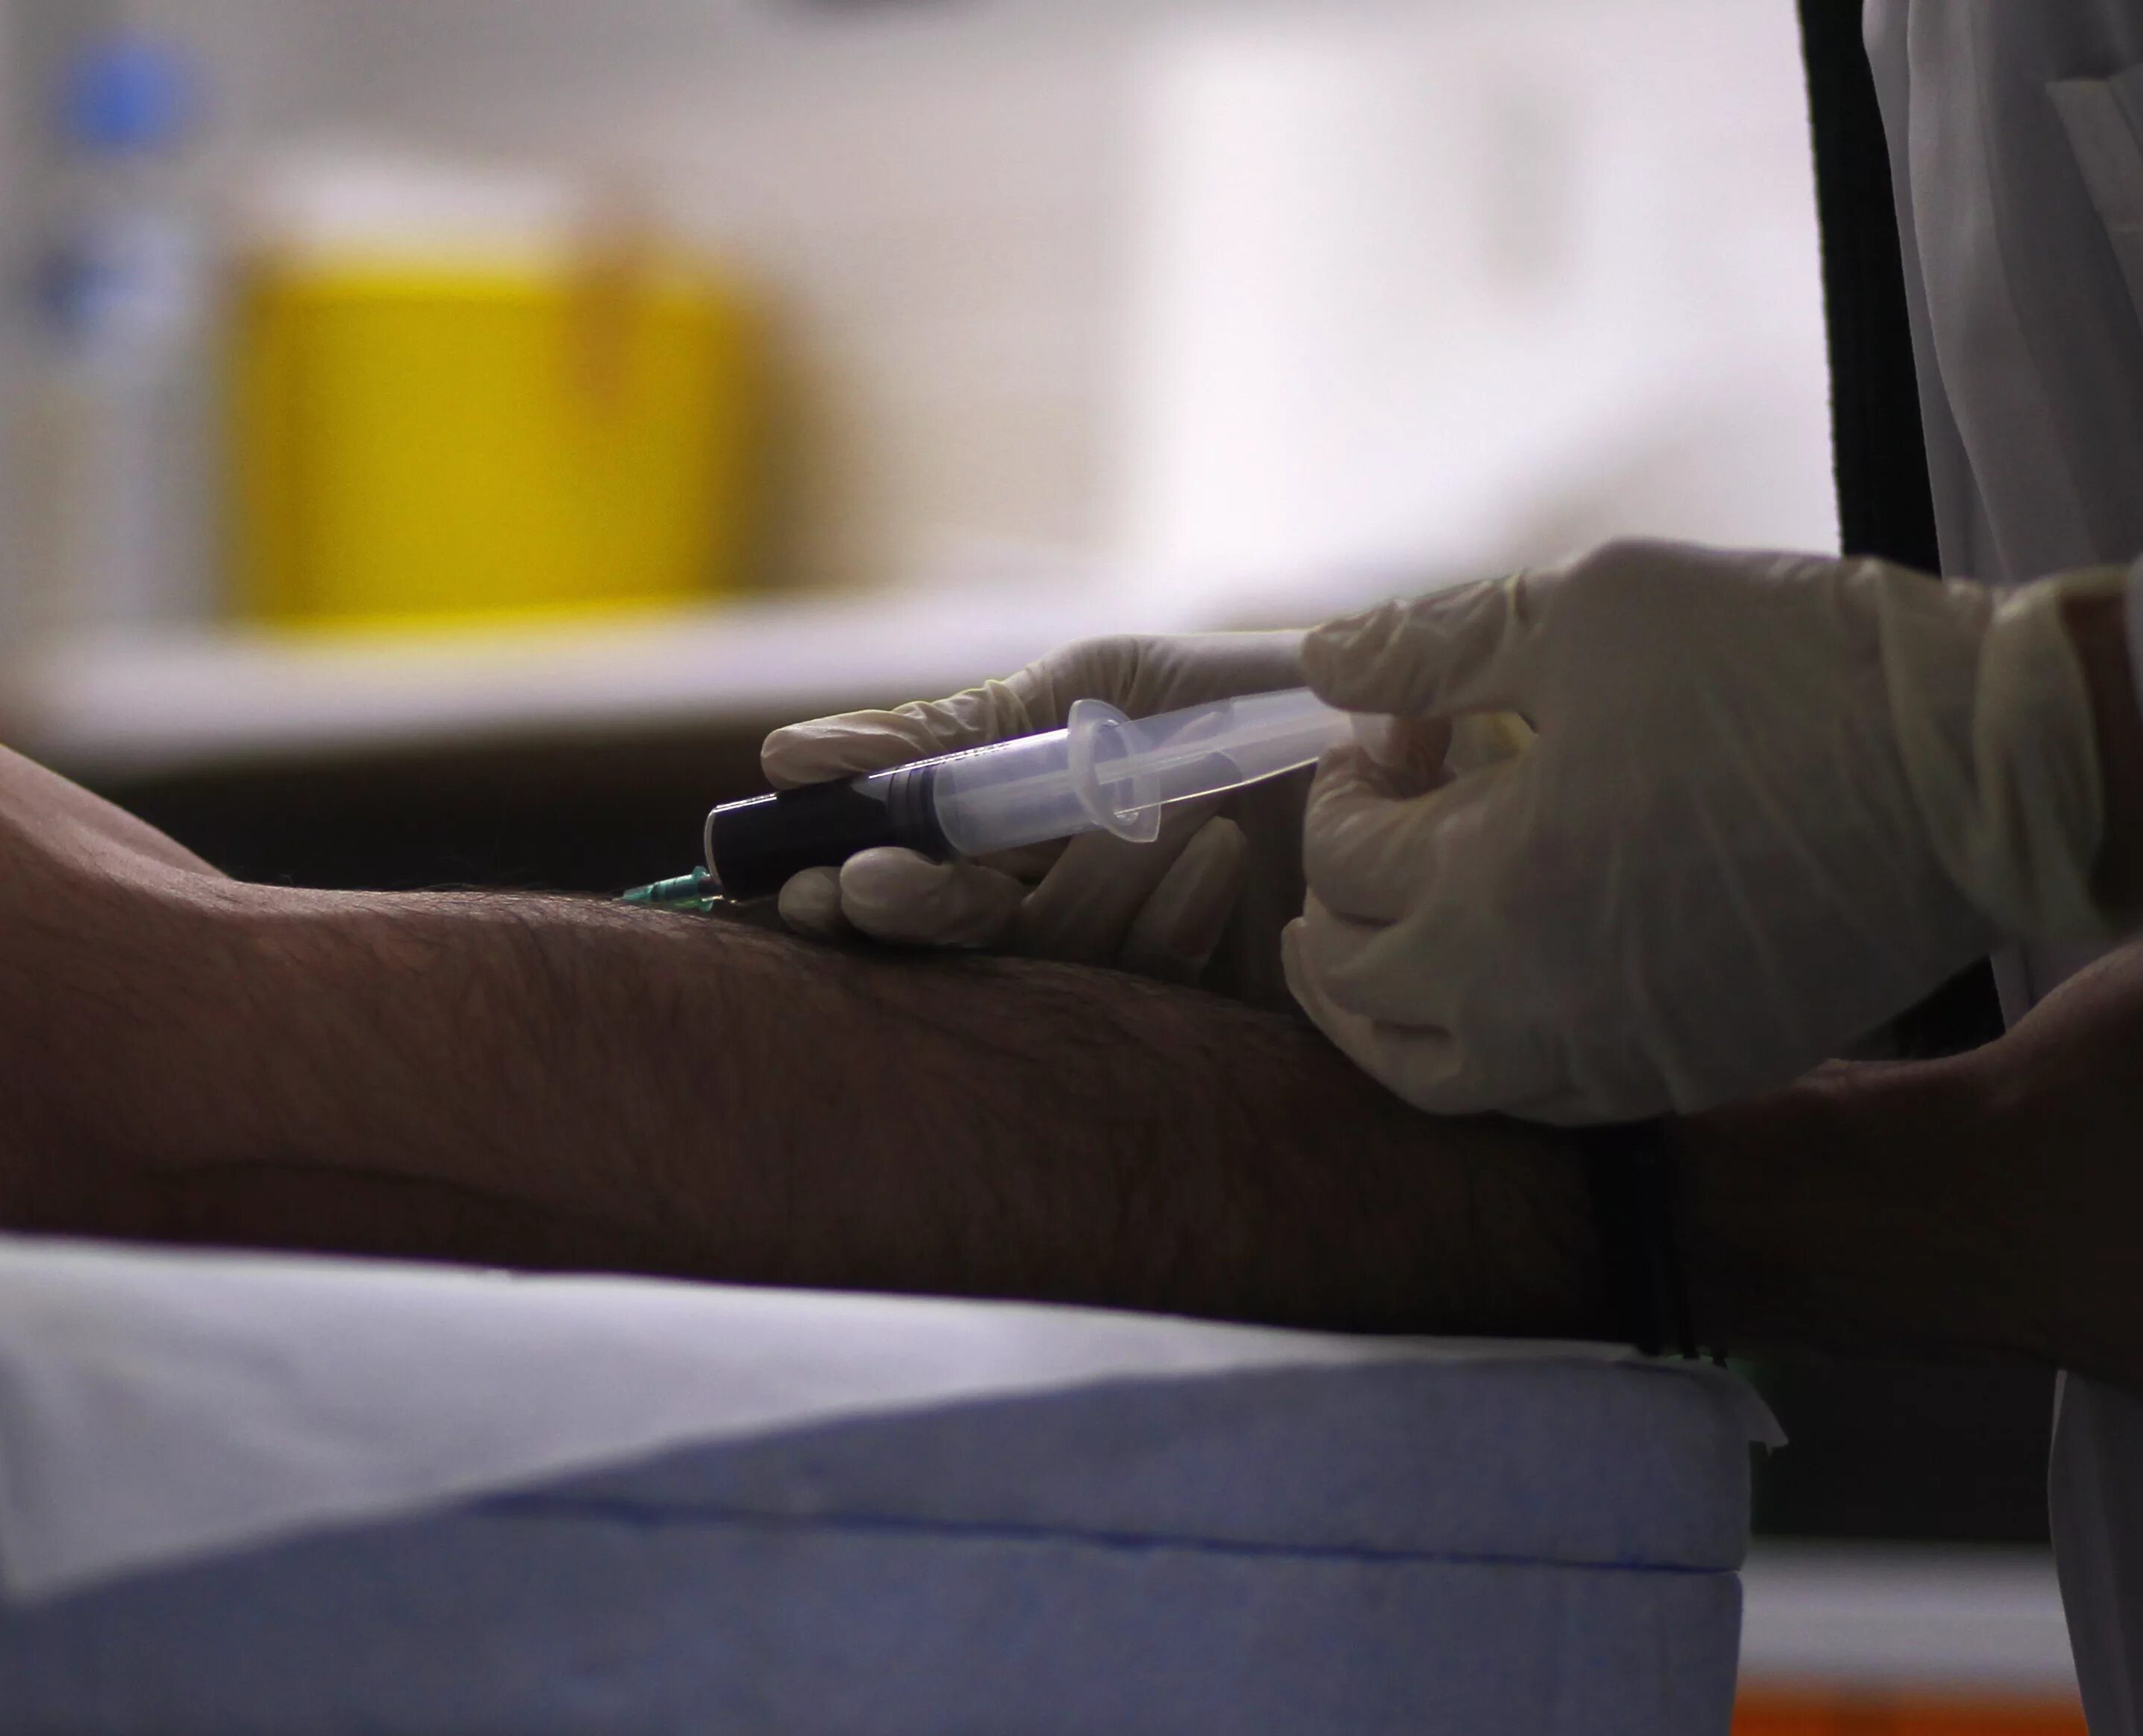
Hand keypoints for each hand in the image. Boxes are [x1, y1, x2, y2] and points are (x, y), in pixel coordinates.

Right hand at [761, 634, 1311, 1001]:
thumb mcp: (1087, 691)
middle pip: (944, 958)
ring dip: (1078, 885)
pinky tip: (1223, 856)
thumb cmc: (1227, 699)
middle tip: (890, 885)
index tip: (818, 883)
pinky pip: (1152, 994)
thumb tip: (786, 755)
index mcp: (995, 848)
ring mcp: (1120, 978)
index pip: (888, 895)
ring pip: (1045, 969)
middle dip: (917, 918)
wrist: (1393, 730)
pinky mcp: (1202, 1025)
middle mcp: (1043, 922)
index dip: (843, 901)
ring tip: (1147, 805)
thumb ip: (950, 735)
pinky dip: (1174, 919)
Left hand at [1285, 537, 2121, 1123]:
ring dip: (1375, 1015)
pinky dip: (1479, 1058)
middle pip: (1357, 985)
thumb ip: (1432, 644)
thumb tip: (1326, 659)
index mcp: (1484, 883)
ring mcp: (1609, 1056)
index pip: (1342, 859)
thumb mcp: (1587, 612)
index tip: (1384, 735)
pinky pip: (1538, 1100)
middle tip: (1356, 841)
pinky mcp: (1688, 1075)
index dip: (1343, 786)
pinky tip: (1488, 1002)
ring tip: (1366, 954)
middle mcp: (1525, 1000)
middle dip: (1331, 903)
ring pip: (1431, 1078)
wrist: (1984, 773)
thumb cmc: (1782, 674)